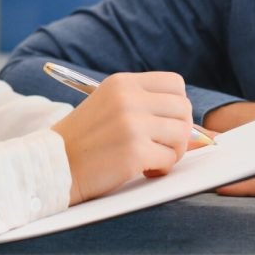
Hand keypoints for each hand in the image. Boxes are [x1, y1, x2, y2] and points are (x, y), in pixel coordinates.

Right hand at [51, 72, 192, 204]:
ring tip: (151, 159)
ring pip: (182, 135)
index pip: (175, 83)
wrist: (51, 166)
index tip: (164, 123)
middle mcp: (129, 98)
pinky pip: (170, 159)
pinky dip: (161, 168)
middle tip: (161, 146)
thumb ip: (150, 112)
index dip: (176, 106)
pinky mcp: (134, 151)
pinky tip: (142, 170)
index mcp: (122, 83)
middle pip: (184, 109)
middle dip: (180, 132)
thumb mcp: (112, 111)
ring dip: (172, 152)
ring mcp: (132, 124)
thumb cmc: (83, 142)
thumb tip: (204, 135)